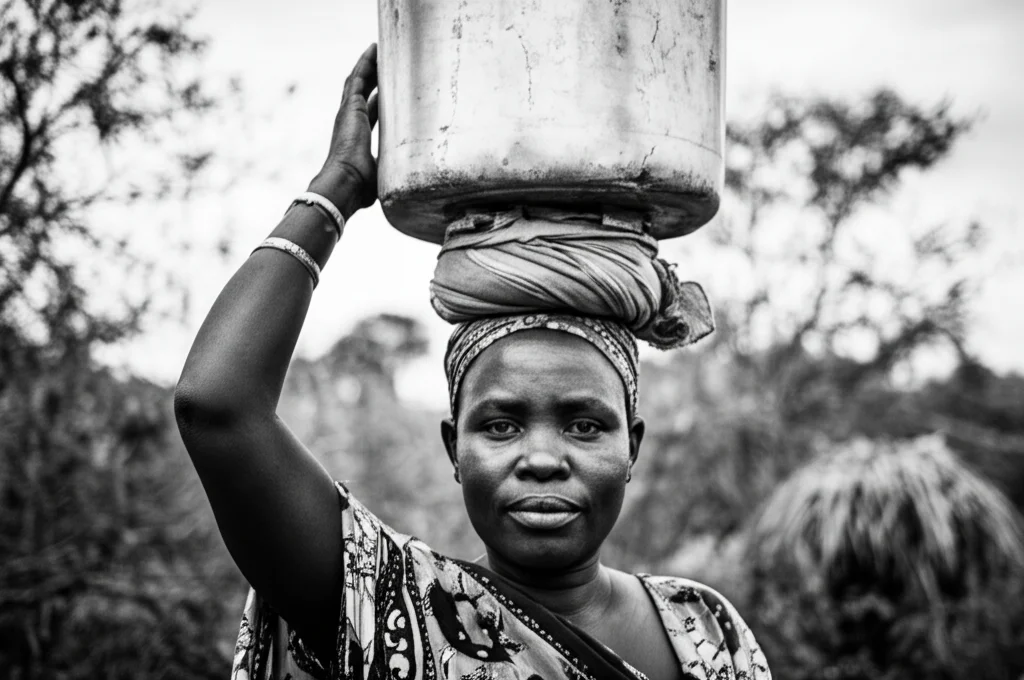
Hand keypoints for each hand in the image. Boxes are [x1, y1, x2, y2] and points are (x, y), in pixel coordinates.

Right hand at [309, 43, 379, 219]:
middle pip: (362, 93)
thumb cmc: (360, 188)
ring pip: (358, 81)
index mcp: (358, 137)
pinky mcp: (350, 107)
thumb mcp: (380, 175)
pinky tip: (374, 49)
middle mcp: (350, 122)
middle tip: (383, 62)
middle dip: (373, 77)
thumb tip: (401, 183)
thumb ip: (388, 173)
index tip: (386, 92)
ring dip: (369, 65)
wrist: (345, 183)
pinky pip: (358, 78)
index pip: (370, 113)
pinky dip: (365, 63)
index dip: (378, 101)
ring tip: (378, 50)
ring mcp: (348, 113)